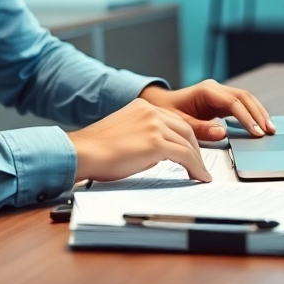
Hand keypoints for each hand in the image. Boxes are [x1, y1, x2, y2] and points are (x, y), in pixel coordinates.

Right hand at [66, 98, 211, 183]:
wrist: (82, 153)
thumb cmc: (96, 150)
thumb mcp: (125, 132)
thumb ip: (144, 135)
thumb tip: (159, 152)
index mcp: (142, 106)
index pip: (174, 121)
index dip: (186, 138)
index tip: (192, 151)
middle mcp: (151, 111)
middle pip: (186, 129)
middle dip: (195, 150)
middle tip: (200, 165)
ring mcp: (154, 126)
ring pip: (188, 143)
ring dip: (197, 161)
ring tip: (201, 174)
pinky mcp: (156, 143)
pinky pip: (185, 156)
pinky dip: (195, 168)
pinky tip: (198, 177)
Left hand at [139, 79, 275, 141]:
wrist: (161, 106)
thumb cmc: (168, 113)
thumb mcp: (181, 123)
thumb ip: (201, 128)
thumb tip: (222, 133)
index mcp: (206, 91)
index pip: (233, 102)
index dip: (246, 117)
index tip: (255, 131)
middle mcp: (216, 89)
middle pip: (244, 97)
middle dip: (258, 114)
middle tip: (269, 131)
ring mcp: (220, 94)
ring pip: (246, 100)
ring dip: (259, 113)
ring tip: (271, 129)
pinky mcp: (222, 102)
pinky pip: (242, 106)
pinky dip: (253, 115)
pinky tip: (261, 126)